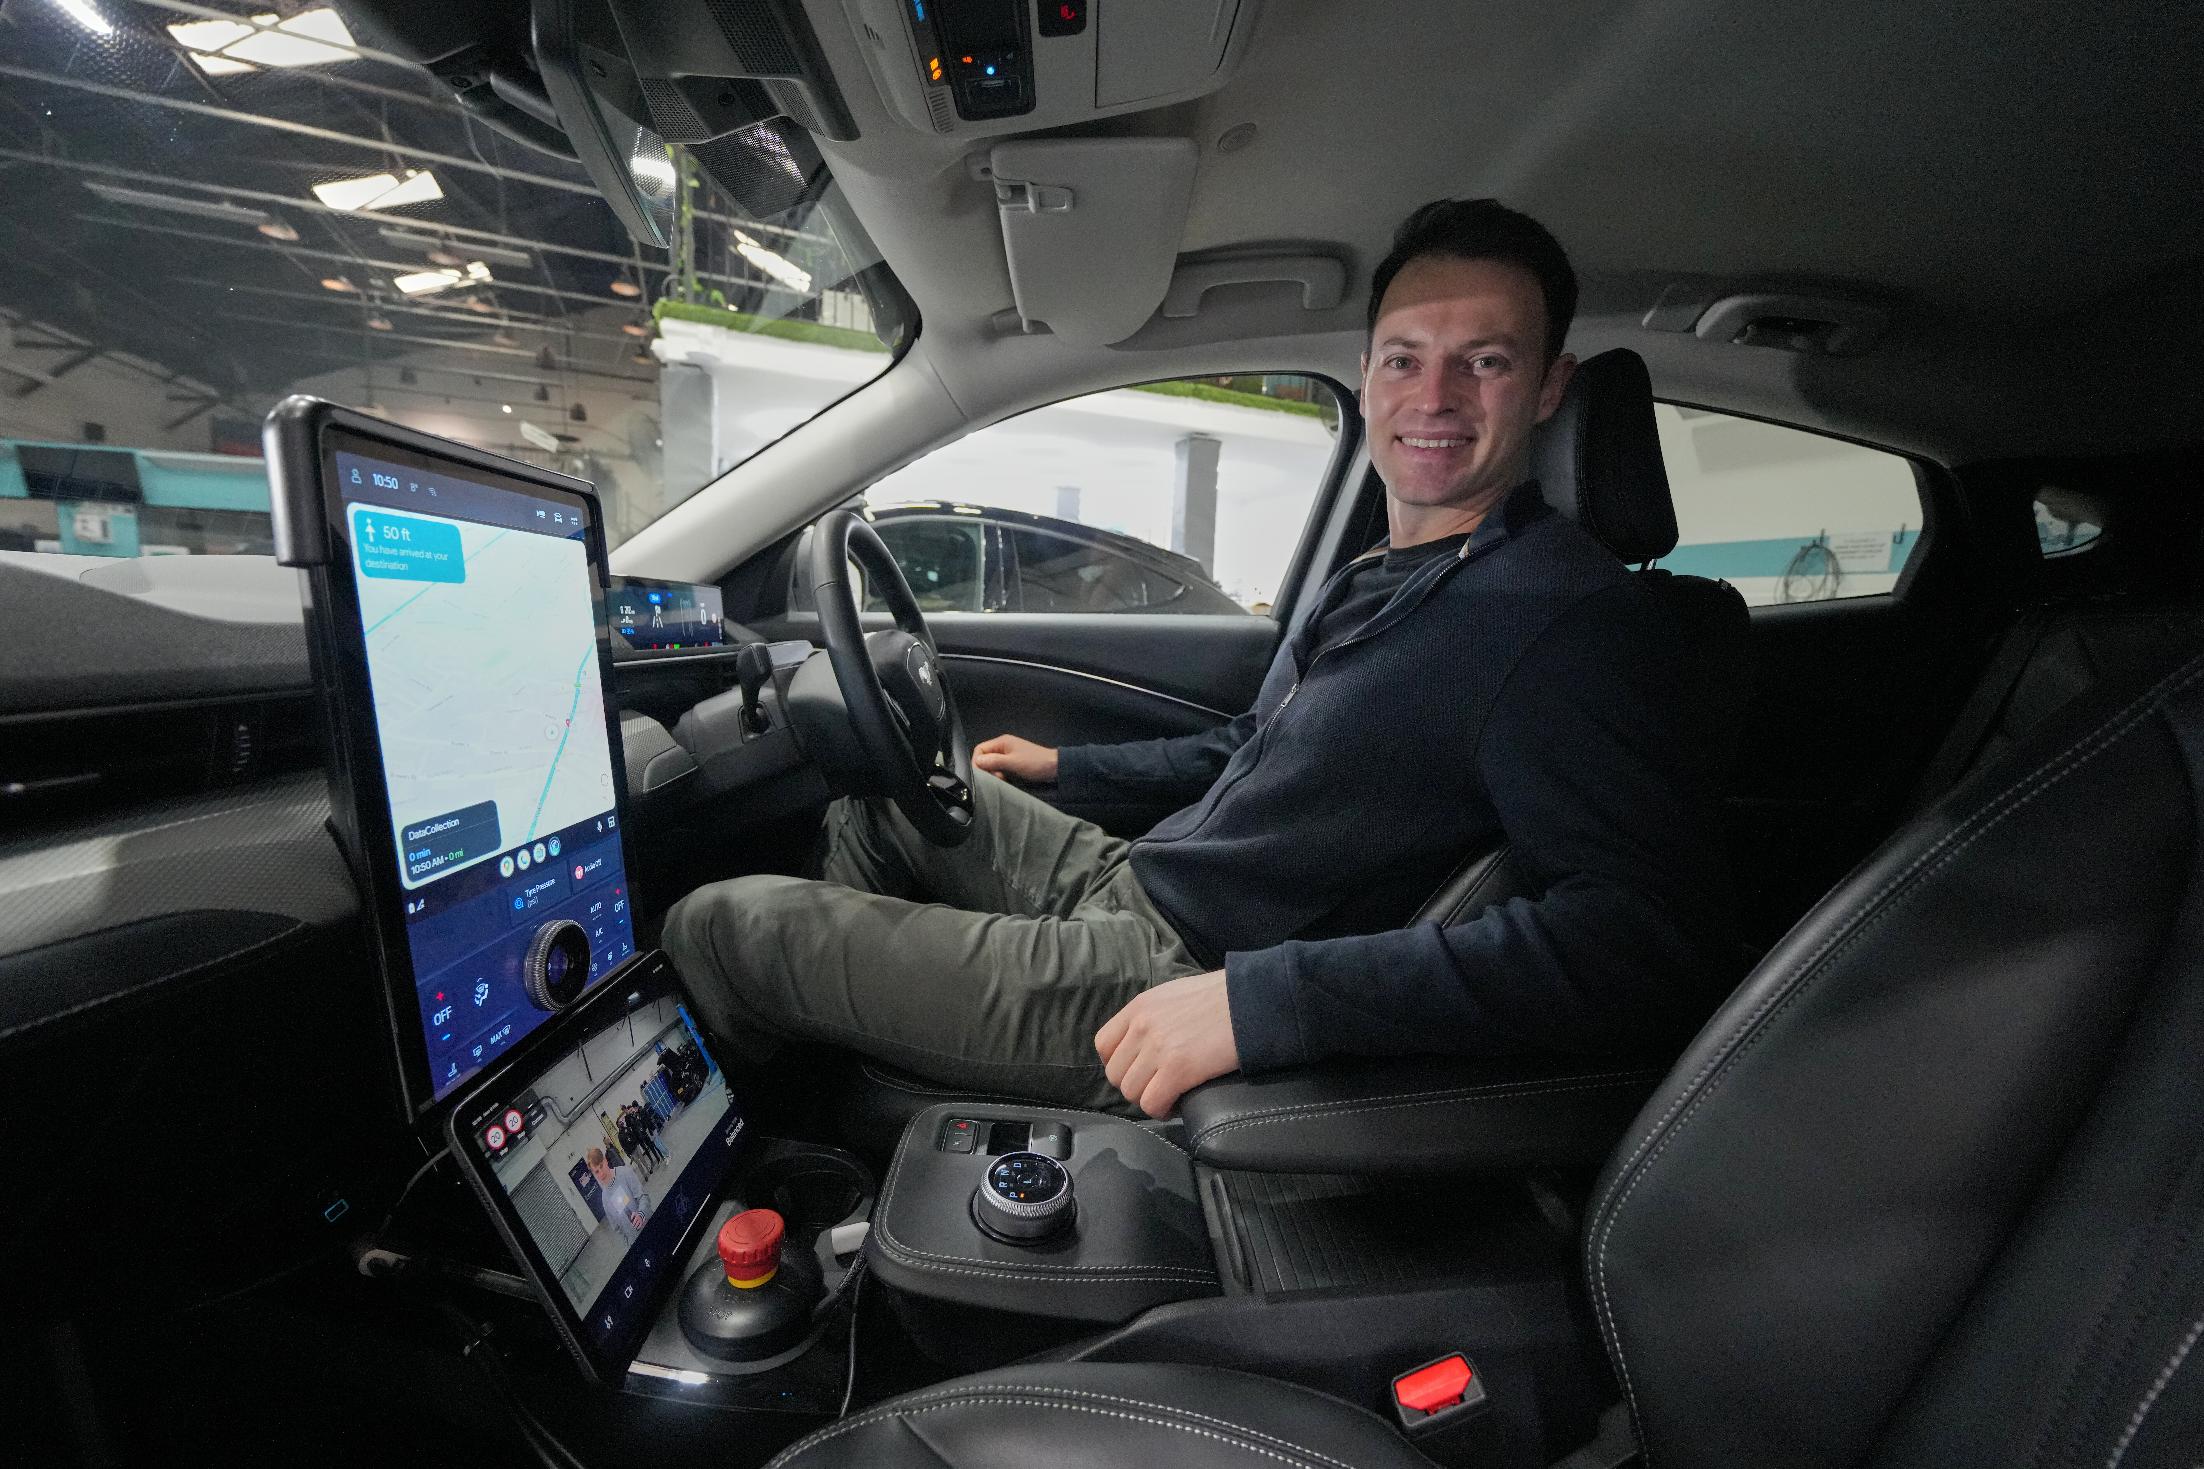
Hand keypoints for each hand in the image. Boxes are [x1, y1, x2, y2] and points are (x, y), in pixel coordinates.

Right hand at [972, 733, 1058, 783]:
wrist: (1055, 768)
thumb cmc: (1035, 763)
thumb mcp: (1013, 762)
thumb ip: (994, 761)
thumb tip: (977, 762)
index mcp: (1002, 742)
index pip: (980, 749)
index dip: (977, 761)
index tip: (982, 774)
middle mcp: (1003, 747)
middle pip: (985, 757)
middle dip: (985, 769)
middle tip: (994, 778)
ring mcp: (1008, 755)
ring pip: (991, 764)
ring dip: (993, 773)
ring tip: (1001, 780)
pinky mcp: (1012, 764)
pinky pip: (999, 768)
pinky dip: (999, 775)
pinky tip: (1005, 781)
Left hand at [1095, 970, 1239, 1117]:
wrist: (1253, 999)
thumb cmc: (1222, 997)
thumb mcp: (1175, 996)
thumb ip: (1154, 1016)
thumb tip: (1146, 1043)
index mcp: (1140, 1007)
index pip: (1104, 1044)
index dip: (1119, 1064)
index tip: (1138, 1070)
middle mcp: (1142, 1026)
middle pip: (1116, 1074)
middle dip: (1136, 1085)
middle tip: (1159, 1086)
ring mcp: (1158, 1048)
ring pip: (1132, 1092)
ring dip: (1150, 1099)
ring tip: (1171, 1095)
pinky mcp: (1178, 1069)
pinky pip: (1153, 1103)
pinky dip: (1163, 1109)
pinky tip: (1178, 1103)